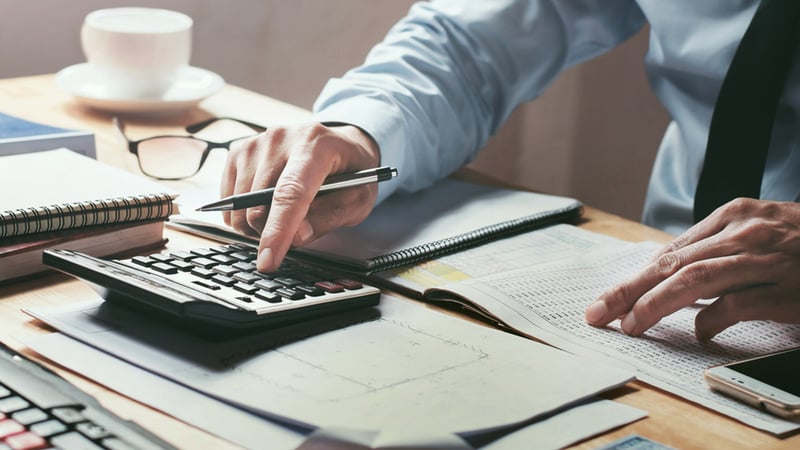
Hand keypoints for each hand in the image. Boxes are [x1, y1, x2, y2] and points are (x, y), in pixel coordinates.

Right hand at [221, 123, 380, 271]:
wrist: (339, 145)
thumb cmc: (350, 172)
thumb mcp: (358, 198)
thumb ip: (330, 217)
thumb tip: (295, 236)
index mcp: (316, 145)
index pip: (290, 193)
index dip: (278, 230)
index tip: (268, 261)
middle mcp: (281, 138)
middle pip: (259, 204)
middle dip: (272, 232)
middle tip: (295, 231)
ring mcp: (256, 142)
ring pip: (240, 205)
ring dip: (257, 224)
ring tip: (284, 215)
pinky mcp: (239, 150)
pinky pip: (229, 197)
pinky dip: (244, 212)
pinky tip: (266, 205)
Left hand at [585, 198, 799, 339]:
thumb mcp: (757, 230)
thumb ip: (716, 247)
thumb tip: (667, 273)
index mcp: (733, 215)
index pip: (670, 252)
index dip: (634, 278)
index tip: (607, 299)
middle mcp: (745, 232)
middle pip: (673, 264)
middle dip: (630, 290)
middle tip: (599, 313)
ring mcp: (767, 259)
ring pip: (696, 278)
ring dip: (657, 303)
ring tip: (632, 325)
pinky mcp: (788, 289)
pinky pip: (739, 304)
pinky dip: (712, 320)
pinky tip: (697, 333)